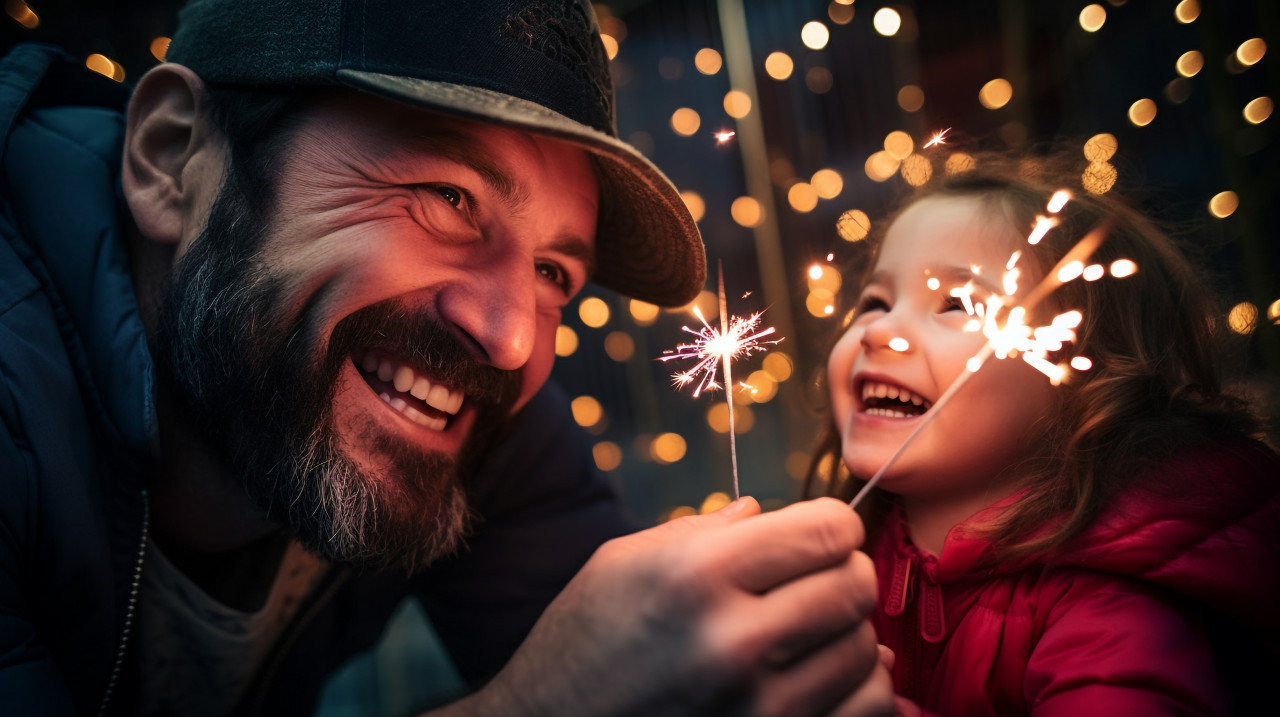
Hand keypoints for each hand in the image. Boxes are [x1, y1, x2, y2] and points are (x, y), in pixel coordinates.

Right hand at [437, 496, 890, 716]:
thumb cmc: (580, 643)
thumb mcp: (623, 562)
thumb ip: (702, 531)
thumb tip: (765, 511)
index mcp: (696, 576)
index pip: (826, 532)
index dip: (833, 524)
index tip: (821, 532)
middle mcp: (734, 642)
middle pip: (853, 586)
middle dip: (845, 571)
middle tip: (819, 576)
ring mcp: (757, 708)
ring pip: (866, 651)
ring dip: (849, 631)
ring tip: (812, 629)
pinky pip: (866, 711)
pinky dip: (861, 689)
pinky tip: (829, 676)